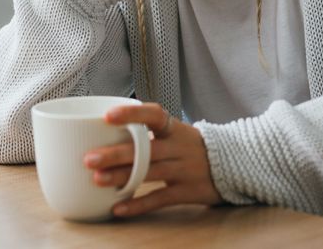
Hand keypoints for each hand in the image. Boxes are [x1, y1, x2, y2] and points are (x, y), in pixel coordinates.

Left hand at [83, 102, 220, 216]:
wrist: (233, 163)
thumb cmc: (191, 147)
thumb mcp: (175, 133)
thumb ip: (147, 132)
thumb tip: (104, 130)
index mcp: (174, 128)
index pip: (154, 114)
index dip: (131, 114)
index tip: (107, 116)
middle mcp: (179, 146)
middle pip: (146, 149)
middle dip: (116, 154)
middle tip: (89, 158)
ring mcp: (184, 169)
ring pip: (149, 172)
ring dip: (121, 177)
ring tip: (97, 180)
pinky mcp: (187, 191)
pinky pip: (160, 198)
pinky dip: (138, 204)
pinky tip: (118, 208)